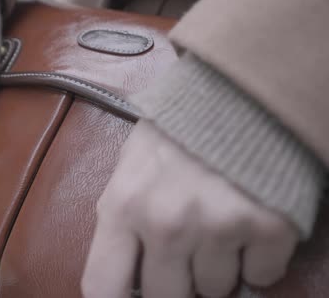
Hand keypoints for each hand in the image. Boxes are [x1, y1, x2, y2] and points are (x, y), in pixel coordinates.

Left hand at [81, 120, 298, 297]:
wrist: (239, 91)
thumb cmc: (178, 129)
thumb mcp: (130, 165)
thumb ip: (122, 218)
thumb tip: (125, 273)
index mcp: (123, 205)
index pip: (102, 287)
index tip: (132, 297)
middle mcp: (166, 223)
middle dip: (176, 282)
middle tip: (185, 252)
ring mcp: (217, 227)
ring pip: (216, 290)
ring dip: (218, 265)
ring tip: (218, 221)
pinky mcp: (268, 226)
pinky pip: (261, 276)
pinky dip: (257, 258)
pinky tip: (249, 223)